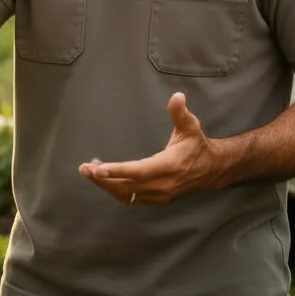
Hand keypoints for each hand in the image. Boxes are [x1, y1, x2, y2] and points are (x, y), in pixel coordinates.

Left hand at [78, 93, 221, 205]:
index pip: (139, 171)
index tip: (97, 169)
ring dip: (106, 186)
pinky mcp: (156, 199)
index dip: (118, 170)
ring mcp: (159, 195)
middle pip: (127, 186)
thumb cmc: (196, 145)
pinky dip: (115, 190)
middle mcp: (162, 184)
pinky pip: (131, 198)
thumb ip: (180, 112)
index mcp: (168, 166)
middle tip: (84, 169)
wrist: (210, 169)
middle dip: (104, 179)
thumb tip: (177, 96)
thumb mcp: (191, 126)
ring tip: (89, 172)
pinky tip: (104, 180)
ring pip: (127, 195)